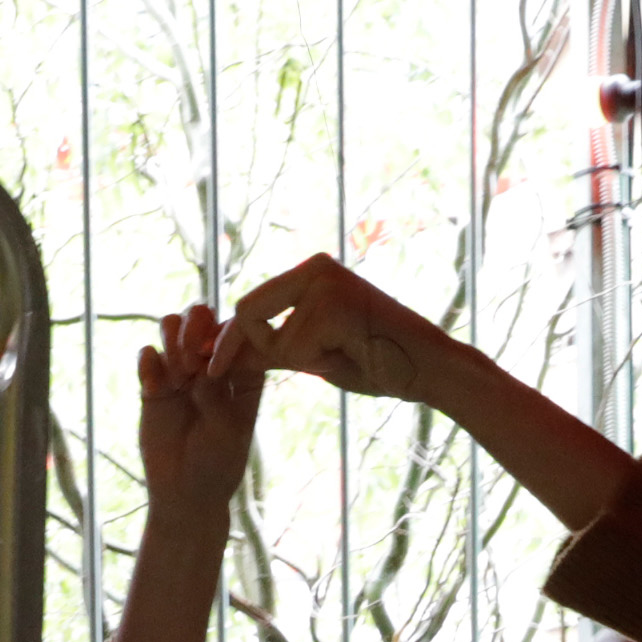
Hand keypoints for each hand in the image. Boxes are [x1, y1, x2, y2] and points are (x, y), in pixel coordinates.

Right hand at [136, 300, 263, 515]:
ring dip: (173, 338)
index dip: (227, 334)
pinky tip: (154, 387)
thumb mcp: (226, 433)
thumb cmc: (217, 465)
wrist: (184, 494)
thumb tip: (200, 364)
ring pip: (173, 326)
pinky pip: (147, 354)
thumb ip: (216, 396)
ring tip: (176, 374)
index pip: (238, 332)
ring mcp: (182, 371)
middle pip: (203, 318)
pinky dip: (148, 361)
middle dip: (196, 328)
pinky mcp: (154, 384)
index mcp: (243, 372)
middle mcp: (212, 364)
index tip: (217, 361)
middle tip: (191, 360)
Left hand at [223, 253, 466, 407]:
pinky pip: (294, 351)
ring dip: (301, 362)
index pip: (250, 305)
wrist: (430, 368)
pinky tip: (353, 353)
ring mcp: (324, 281)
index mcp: (311, 274)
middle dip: (245, 349)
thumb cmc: (379, 364)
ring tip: (343, 353)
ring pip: (272, 339)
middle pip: (247, 312)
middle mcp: (315, 268)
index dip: (229, 340)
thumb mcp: (313, 355)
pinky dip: (318, 365)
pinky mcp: (332, 304)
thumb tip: (221, 356)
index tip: (211, 366)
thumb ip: (273, 350)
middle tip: (267, 373)